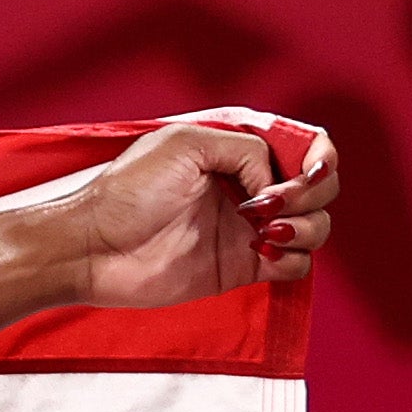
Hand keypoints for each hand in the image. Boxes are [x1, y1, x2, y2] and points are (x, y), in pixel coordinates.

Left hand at [60, 117, 335, 310]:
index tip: (307, 168)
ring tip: (265, 228)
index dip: (319, 157)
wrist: (92, 249)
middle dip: (312, 191)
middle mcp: (248, 190)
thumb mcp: (185, 144)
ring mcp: (247, 230)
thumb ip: (245, 149)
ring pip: (315, 225)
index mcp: (237, 156)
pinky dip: (293, 257)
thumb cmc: (126, 193)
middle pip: (320, 188)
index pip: (303, 149)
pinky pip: (295, 265)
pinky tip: (261, 251)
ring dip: (308, 225)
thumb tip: (273, 185)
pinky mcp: (241, 267)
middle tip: (270, 202)